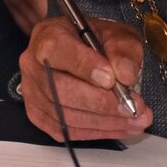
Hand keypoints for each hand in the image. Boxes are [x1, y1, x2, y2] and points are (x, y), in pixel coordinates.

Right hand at [18, 16, 152, 139]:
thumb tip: (125, 75)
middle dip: (100, 103)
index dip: (84, 67)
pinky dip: (96, 132)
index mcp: (48, 34)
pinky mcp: (38, 115)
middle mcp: (32, 63)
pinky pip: (65, 130)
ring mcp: (31, 91)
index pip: (58, 50)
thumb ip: (123, 50)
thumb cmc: (96, 42)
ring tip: (135, 121)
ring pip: (64, 114)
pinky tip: (119, 127)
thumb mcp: (116, 34)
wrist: (79, 51)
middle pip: (60, 89)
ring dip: (103, 122)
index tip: (112, 80)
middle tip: (133, 108)